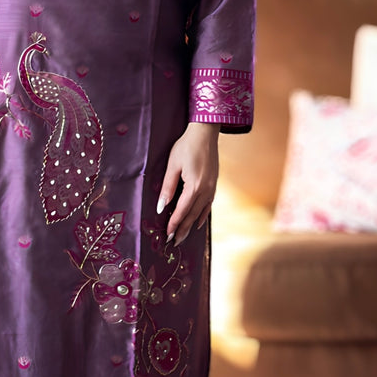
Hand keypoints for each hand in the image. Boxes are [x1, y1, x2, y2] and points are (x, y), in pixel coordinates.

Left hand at [157, 122, 219, 245]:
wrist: (205, 133)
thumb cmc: (186, 146)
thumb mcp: (173, 166)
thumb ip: (167, 188)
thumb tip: (161, 208)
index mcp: (195, 186)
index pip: (182, 211)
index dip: (174, 224)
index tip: (167, 235)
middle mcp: (206, 190)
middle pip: (193, 215)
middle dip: (183, 229)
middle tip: (174, 242)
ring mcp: (212, 188)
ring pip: (201, 212)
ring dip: (192, 225)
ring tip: (183, 236)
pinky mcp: (214, 184)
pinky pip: (208, 205)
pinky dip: (202, 215)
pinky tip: (198, 222)